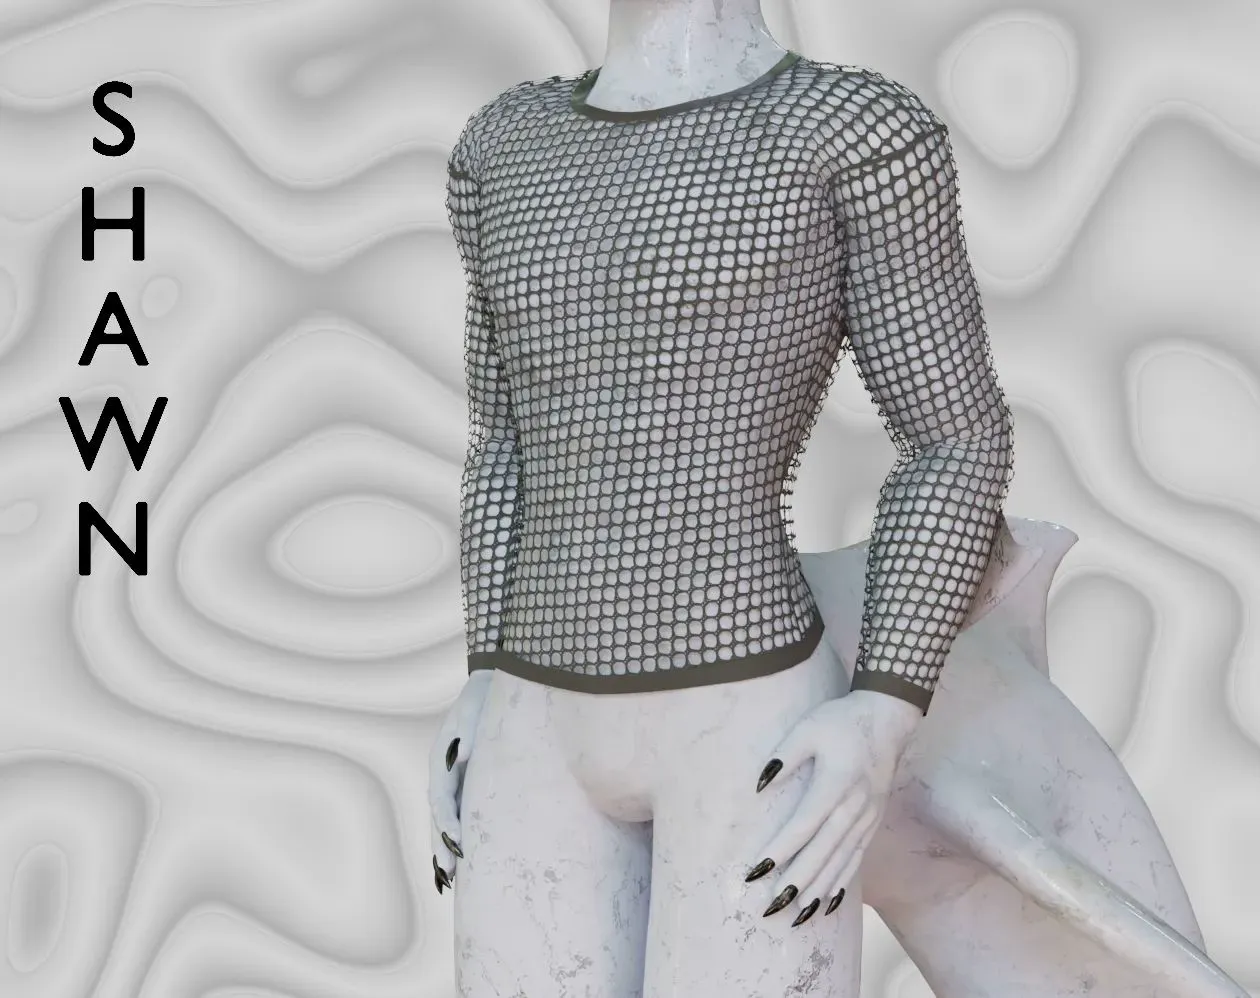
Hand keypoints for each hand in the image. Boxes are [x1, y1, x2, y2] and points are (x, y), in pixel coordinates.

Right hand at [428, 668, 494, 893]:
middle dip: (440, 847)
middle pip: (437, 817)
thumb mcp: (473, 710)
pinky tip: (463, 861)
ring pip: (443, 822)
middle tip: (448, 875)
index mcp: (441, 760)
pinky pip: (458, 816)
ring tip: (448, 881)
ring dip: (444, 849)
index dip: (447, 822)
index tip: (457, 842)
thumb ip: (468, 730)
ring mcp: (452, 783)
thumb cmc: (481, 700)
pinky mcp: (465, 786)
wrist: (486, 689)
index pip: (440, 798)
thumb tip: (464, 754)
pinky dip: (455, 838)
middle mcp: (442, 776)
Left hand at [743, 689, 921, 923]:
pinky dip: (842, 882)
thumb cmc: (842, 720)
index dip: (780, 851)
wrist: (889, 718)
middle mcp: (855, 806)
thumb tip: (759, 785)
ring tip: (796, 916)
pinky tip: (827, 903)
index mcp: (836, 783)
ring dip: (818, 890)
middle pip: (823, 851)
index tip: (757, 871)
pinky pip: (857, 858)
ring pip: (842, 861)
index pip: (804, 825)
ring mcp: (868, 816)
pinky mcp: (873, 820)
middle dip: (797, 882)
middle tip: (772, 907)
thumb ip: (783, 756)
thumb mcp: (808, 728)